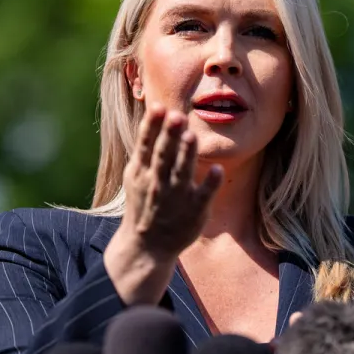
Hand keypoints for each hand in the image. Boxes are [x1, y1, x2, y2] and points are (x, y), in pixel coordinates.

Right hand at [120, 103, 222, 259]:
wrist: (147, 246)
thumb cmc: (144, 203)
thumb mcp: (136, 175)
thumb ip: (146, 147)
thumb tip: (156, 112)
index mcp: (141, 172)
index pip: (146, 145)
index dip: (152, 126)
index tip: (158, 107)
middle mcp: (157, 183)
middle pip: (164, 155)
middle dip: (170, 136)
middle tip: (177, 116)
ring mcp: (176, 197)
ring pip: (182, 172)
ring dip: (187, 155)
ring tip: (192, 136)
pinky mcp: (194, 210)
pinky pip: (203, 195)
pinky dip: (209, 183)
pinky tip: (217, 169)